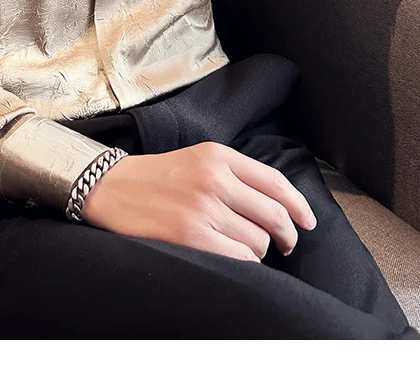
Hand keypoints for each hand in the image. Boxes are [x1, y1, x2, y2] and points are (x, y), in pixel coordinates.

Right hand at [81, 141, 316, 261]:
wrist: (110, 188)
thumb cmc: (156, 177)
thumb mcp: (197, 158)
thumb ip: (234, 174)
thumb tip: (278, 206)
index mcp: (218, 156)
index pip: (275, 182)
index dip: (299, 206)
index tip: (308, 221)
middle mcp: (214, 179)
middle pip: (274, 215)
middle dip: (287, 235)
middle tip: (287, 244)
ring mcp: (203, 209)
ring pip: (258, 241)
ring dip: (258, 251)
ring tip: (241, 248)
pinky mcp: (191, 236)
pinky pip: (239, 259)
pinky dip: (243, 264)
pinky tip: (232, 258)